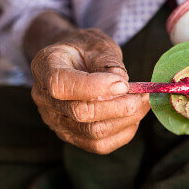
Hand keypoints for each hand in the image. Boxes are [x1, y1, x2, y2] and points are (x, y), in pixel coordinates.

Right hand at [30, 28, 148, 153]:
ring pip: (93, 133)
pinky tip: (134, 116)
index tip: (123, 84)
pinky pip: (100, 145)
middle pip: (80, 113)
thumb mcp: (96, 43)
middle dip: (119, 106)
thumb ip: (107, 60)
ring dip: (125, 120)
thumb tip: (122, 82)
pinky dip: (123, 133)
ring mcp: (56, 121)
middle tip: (143, 95)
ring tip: (143, 103)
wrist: (73, 61)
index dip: (94, 87)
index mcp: (45, 67)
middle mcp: (45, 99)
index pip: (61, 85)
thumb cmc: (85, 49)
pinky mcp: (73, 136)